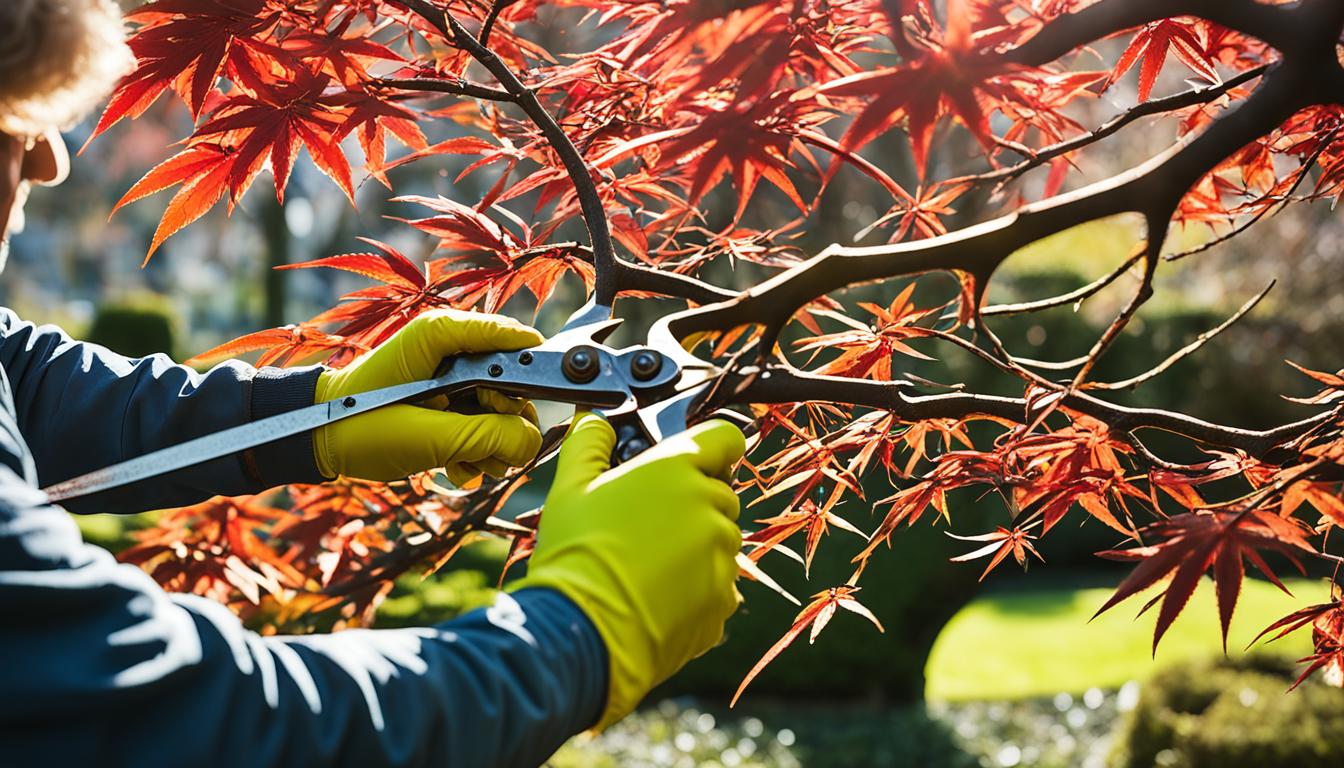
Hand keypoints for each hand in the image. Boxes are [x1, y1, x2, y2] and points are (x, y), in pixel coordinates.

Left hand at [314, 309, 544, 483]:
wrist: (320, 442)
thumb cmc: (360, 428)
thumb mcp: (428, 437)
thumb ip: (488, 437)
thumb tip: (532, 443)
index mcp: (443, 335)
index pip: (516, 341)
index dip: (524, 381)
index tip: (508, 415)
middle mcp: (454, 349)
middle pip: (515, 384)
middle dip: (504, 425)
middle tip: (477, 449)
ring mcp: (454, 377)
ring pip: (505, 411)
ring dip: (490, 446)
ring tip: (460, 463)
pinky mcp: (451, 402)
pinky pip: (486, 425)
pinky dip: (476, 451)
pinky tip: (453, 466)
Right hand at [511, 412, 745, 728]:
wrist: (583, 631)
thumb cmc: (575, 553)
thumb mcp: (570, 486)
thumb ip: (588, 442)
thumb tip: (594, 420)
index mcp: (678, 469)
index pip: (726, 437)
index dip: (712, 445)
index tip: (693, 460)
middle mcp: (711, 507)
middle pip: (720, 492)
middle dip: (692, 501)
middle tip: (647, 522)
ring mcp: (723, 556)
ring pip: (720, 540)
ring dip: (696, 546)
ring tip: (647, 564)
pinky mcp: (723, 600)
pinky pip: (719, 584)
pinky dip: (696, 587)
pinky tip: (657, 595)